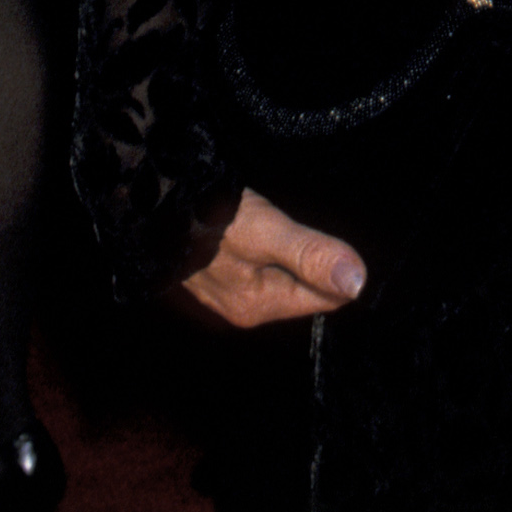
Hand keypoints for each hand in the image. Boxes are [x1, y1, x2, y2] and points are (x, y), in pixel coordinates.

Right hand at [176, 187, 364, 327]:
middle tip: (307, 224)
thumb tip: (359, 283)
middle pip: (305, 288)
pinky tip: (267, 225)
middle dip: (315, 259)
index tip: (336, 238)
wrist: (152, 203)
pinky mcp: (220, 270)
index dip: (339, 268)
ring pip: (284, 274)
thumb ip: (311, 255)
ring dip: (294, 250)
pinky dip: (272, 245)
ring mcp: (230, 290)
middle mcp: (245, 307)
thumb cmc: (208, 219)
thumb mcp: (267, 232)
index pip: (325, 298)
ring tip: (286, 222)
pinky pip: (263, 263)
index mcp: (259, 306)